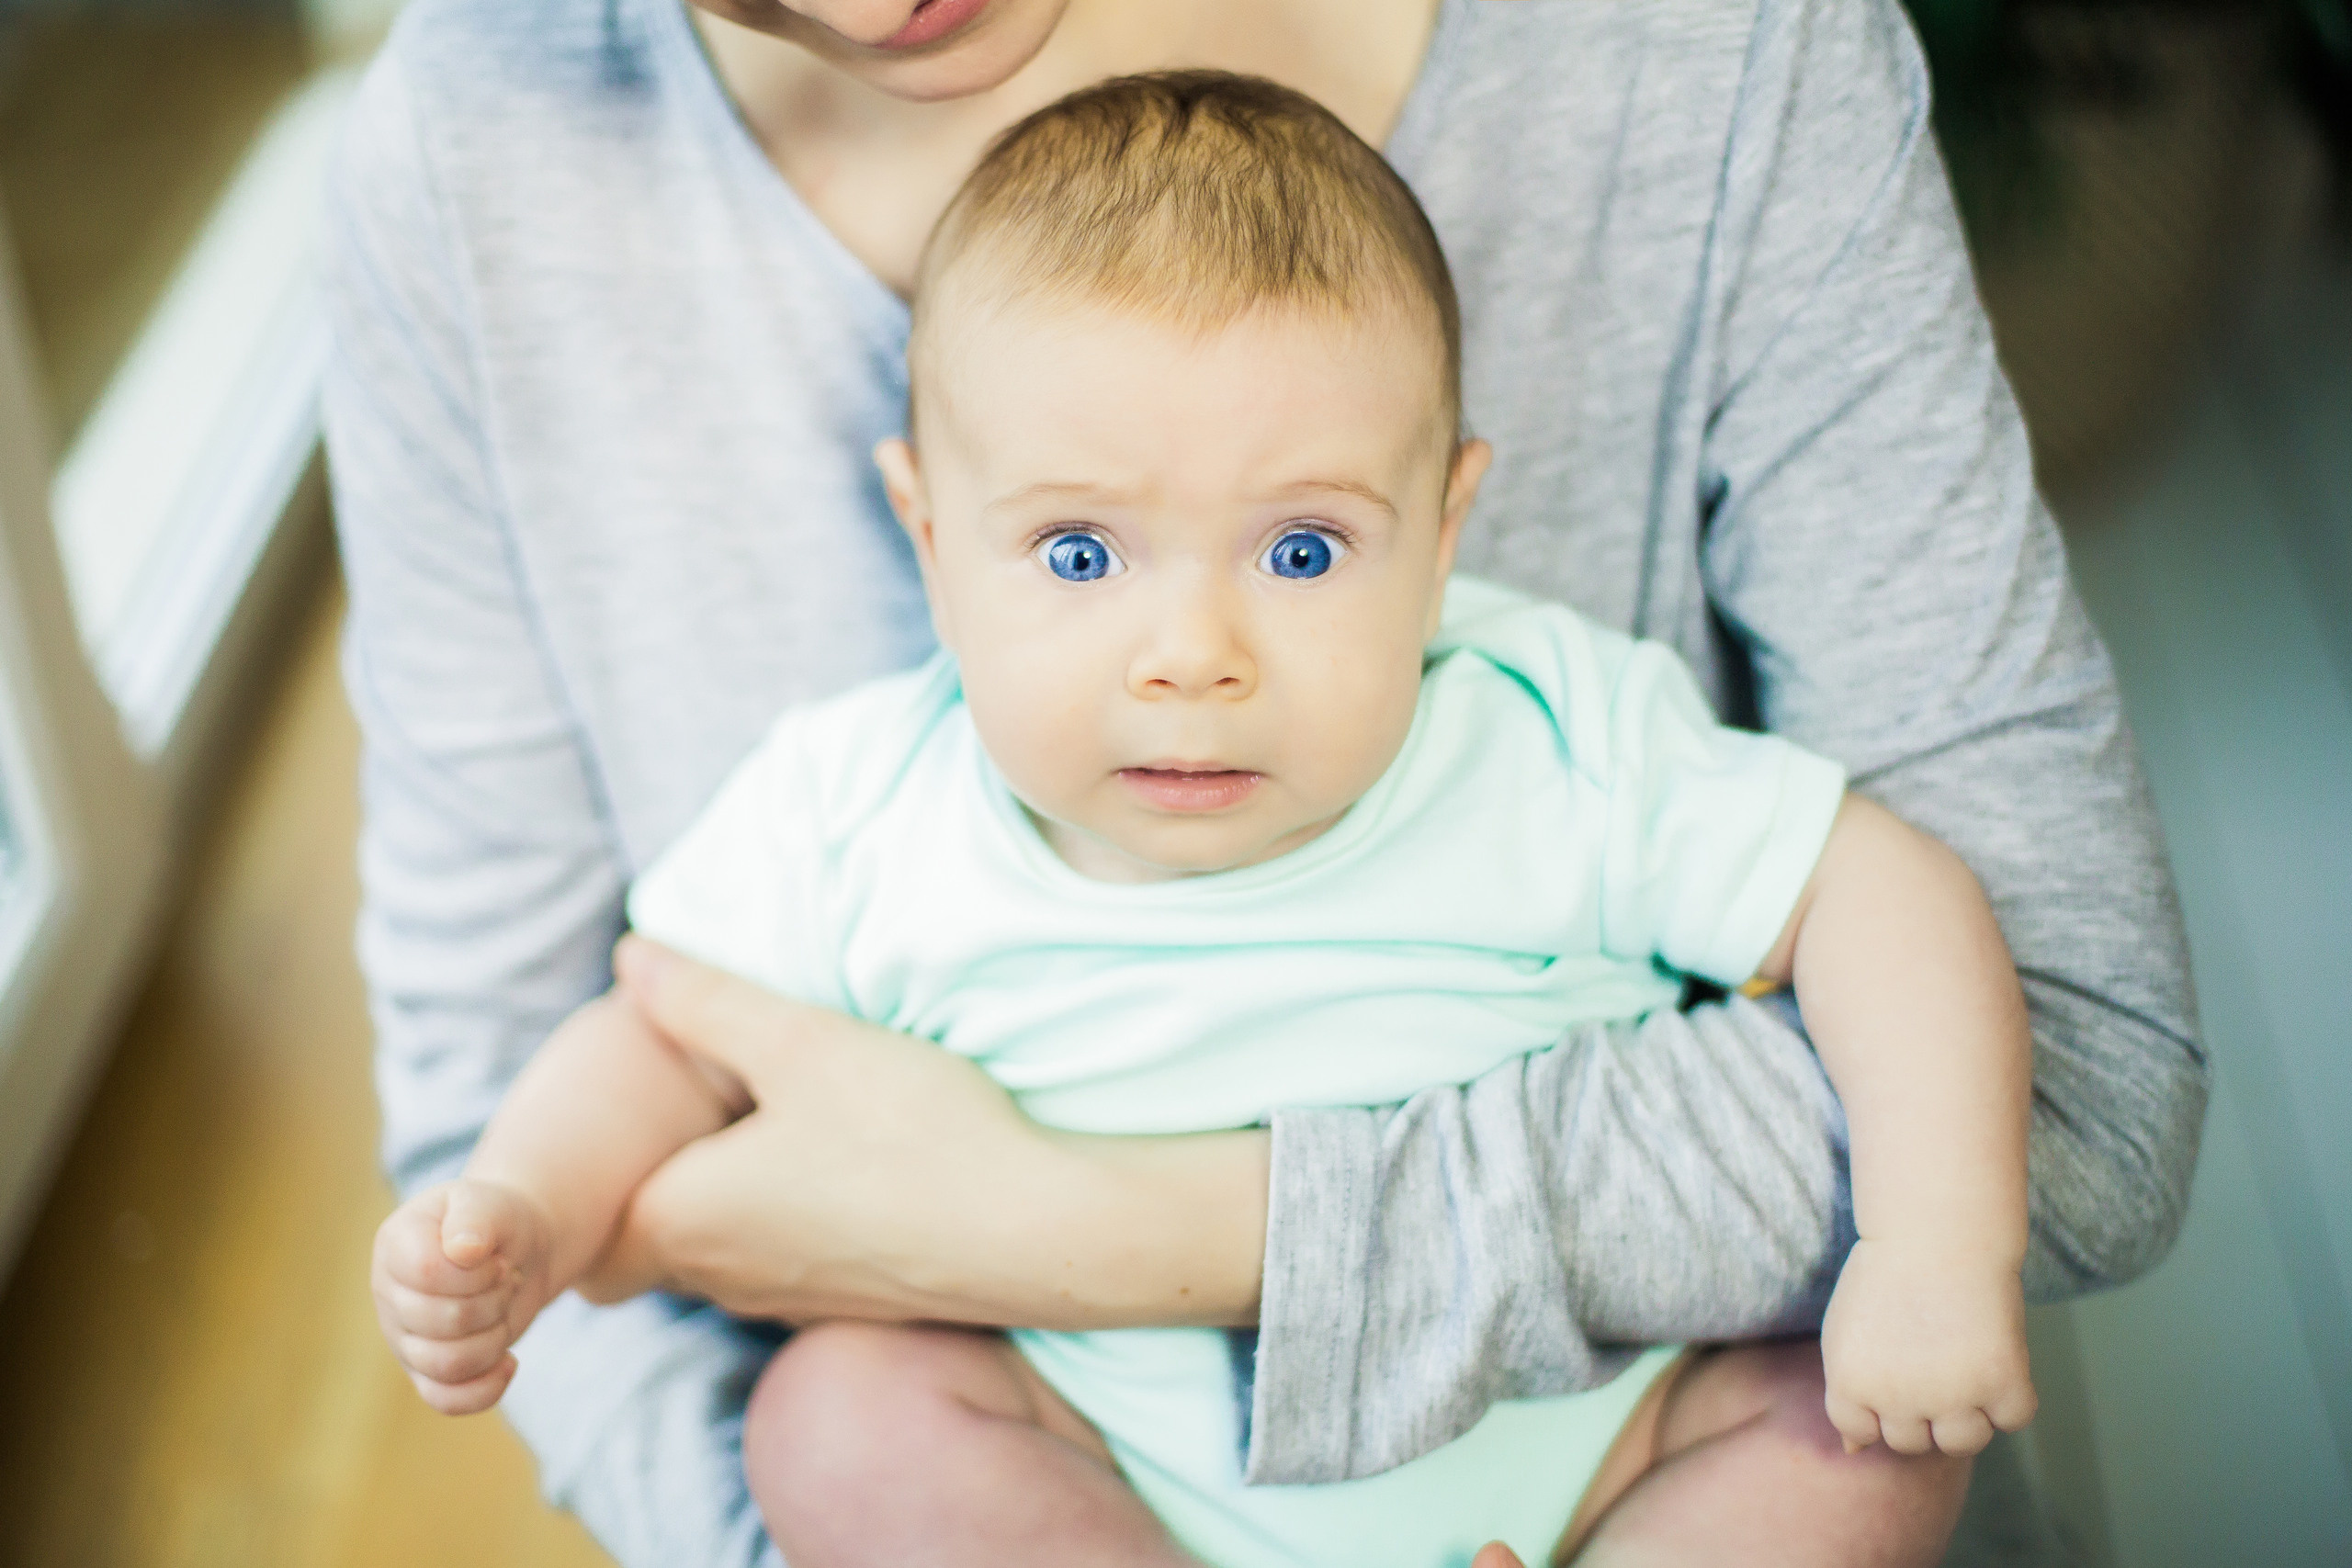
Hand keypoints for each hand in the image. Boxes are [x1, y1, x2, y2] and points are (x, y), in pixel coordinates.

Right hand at [371, 1179, 552, 1413]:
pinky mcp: (425, 1372)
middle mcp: (389, 1294)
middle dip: (494, 1301)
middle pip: (442, 1323)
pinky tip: (509, 1362)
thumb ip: (477, 1217)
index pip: (427, 1273)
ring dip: (495, 1338)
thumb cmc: (498, 1222)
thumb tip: (463, 1250)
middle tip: (505, 1279)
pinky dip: (485, 1388)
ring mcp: (403, 1338)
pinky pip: (446, 1400)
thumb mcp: (493, 1204)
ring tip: (503, 1308)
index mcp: (396, 1244)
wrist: (516, 1249)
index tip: (496, 1258)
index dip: (476, 1273)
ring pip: (447, 1365)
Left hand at [580, 937, 1264, 1328]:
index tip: (616, 1116)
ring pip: (716, 1250)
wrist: (1035, 1232)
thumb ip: (704, 1000)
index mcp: (679, 1218)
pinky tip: (834, 1164)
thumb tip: (628, 958)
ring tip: (759, 1121)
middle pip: (645, 1237)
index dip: (590, 1175)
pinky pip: (780, 1260)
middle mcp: (717, 1277)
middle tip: (683, 1101)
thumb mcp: (799, 1041)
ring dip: (723, 1194)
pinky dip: (783, 1218)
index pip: (582, 1225)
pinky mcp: (845, 1304)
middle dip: (653, 1178)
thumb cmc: (908, 1135)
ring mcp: (785, 1300)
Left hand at [1820, 1236, 2036, 1455]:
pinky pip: (2012, 1418)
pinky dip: (2010, 1396)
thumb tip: (1854, 1452)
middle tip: (1928, 1354)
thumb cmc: (1887, 1276)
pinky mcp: (2002, 1381)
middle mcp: (1898, 1398)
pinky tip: (1994, 1354)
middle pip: (1913, 1441)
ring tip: (1961, 1360)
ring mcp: (1953, 1394)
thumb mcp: (1847, 1333)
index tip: (1889, 1363)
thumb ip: (1850, 1393)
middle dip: (1920, 1408)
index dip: (1879, 1403)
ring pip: (1963, 1442)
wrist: (1936, 1230)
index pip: (1863, 1433)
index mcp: (1851, 1384)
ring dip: (1966, 1412)